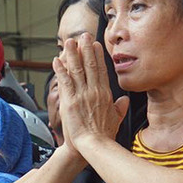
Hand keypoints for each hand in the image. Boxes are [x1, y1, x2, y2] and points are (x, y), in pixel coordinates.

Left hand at [53, 34, 129, 154]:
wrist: (94, 146)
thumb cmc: (104, 136)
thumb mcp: (116, 119)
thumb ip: (120, 108)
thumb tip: (125, 100)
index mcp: (105, 95)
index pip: (101, 71)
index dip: (98, 56)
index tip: (95, 45)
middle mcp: (94, 91)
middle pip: (90, 65)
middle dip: (86, 48)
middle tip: (83, 36)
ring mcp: (82, 95)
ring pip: (77, 69)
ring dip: (72, 54)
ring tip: (69, 42)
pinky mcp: (70, 101)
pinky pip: (65, 81)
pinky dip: (60, 69)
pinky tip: (57, 60)